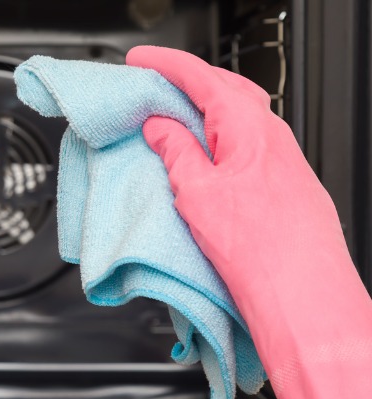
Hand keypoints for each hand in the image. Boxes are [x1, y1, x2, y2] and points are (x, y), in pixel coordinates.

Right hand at [127, 46, 371, 398]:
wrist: (300, 294)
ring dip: (203, 113)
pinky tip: (203, 160)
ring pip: (237, 119)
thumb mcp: (196, 192)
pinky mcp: (284, 183)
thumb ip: (176, 151)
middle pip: (225, 90)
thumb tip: (160, 128)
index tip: (140, 60)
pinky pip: (246, 145)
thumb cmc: (258, 248)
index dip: (166, 65)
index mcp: (247, 126)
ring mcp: (282, 158)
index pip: (202, 77)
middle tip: (153, 87)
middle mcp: (272, 135)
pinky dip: (219, 139)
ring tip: (172, 124)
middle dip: (187, 82)